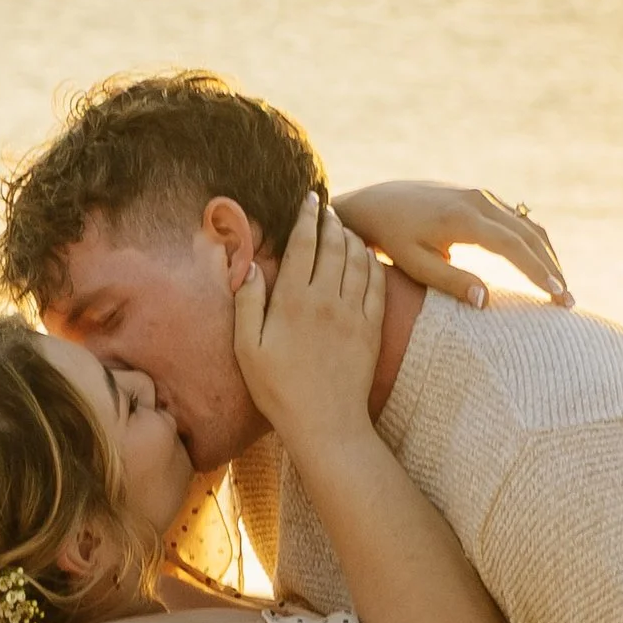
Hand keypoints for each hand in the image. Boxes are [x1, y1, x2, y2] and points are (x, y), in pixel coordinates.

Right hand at [233, 196, 385, 460]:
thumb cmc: (279, 390)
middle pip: (333, 244)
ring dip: (351, 236)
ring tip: (343, 226)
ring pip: (357, 258)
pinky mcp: (372, 327)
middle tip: (326, 207)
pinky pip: (377, 282)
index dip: (306, 216)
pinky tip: (365, 256)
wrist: (325, 423)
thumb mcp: (247, 349)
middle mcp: (326, 299)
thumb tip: (249, 267)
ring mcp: (353, 312)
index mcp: (293, 300)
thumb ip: (246, 304)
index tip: (307, 199)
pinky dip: (371, 261)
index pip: (303, 243)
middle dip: (329, 219)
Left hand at [333, 181, 571, 308]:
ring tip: (560, 288)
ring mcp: (483, 195)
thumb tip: (486, 301)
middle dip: (552, 268)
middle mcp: (479, 200)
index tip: (557, 295)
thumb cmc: (393, 238)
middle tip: (567, 301)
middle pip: (529, 235)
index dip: (538, 271)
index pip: (513, 246)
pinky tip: (543, 266)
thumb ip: (450, 281)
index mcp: (463, 218)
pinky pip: (518, 220)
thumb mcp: (415, 263)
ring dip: (548, 255)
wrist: (378, 202)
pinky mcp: (482, 197)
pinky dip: (535, 243)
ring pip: (528, 226)